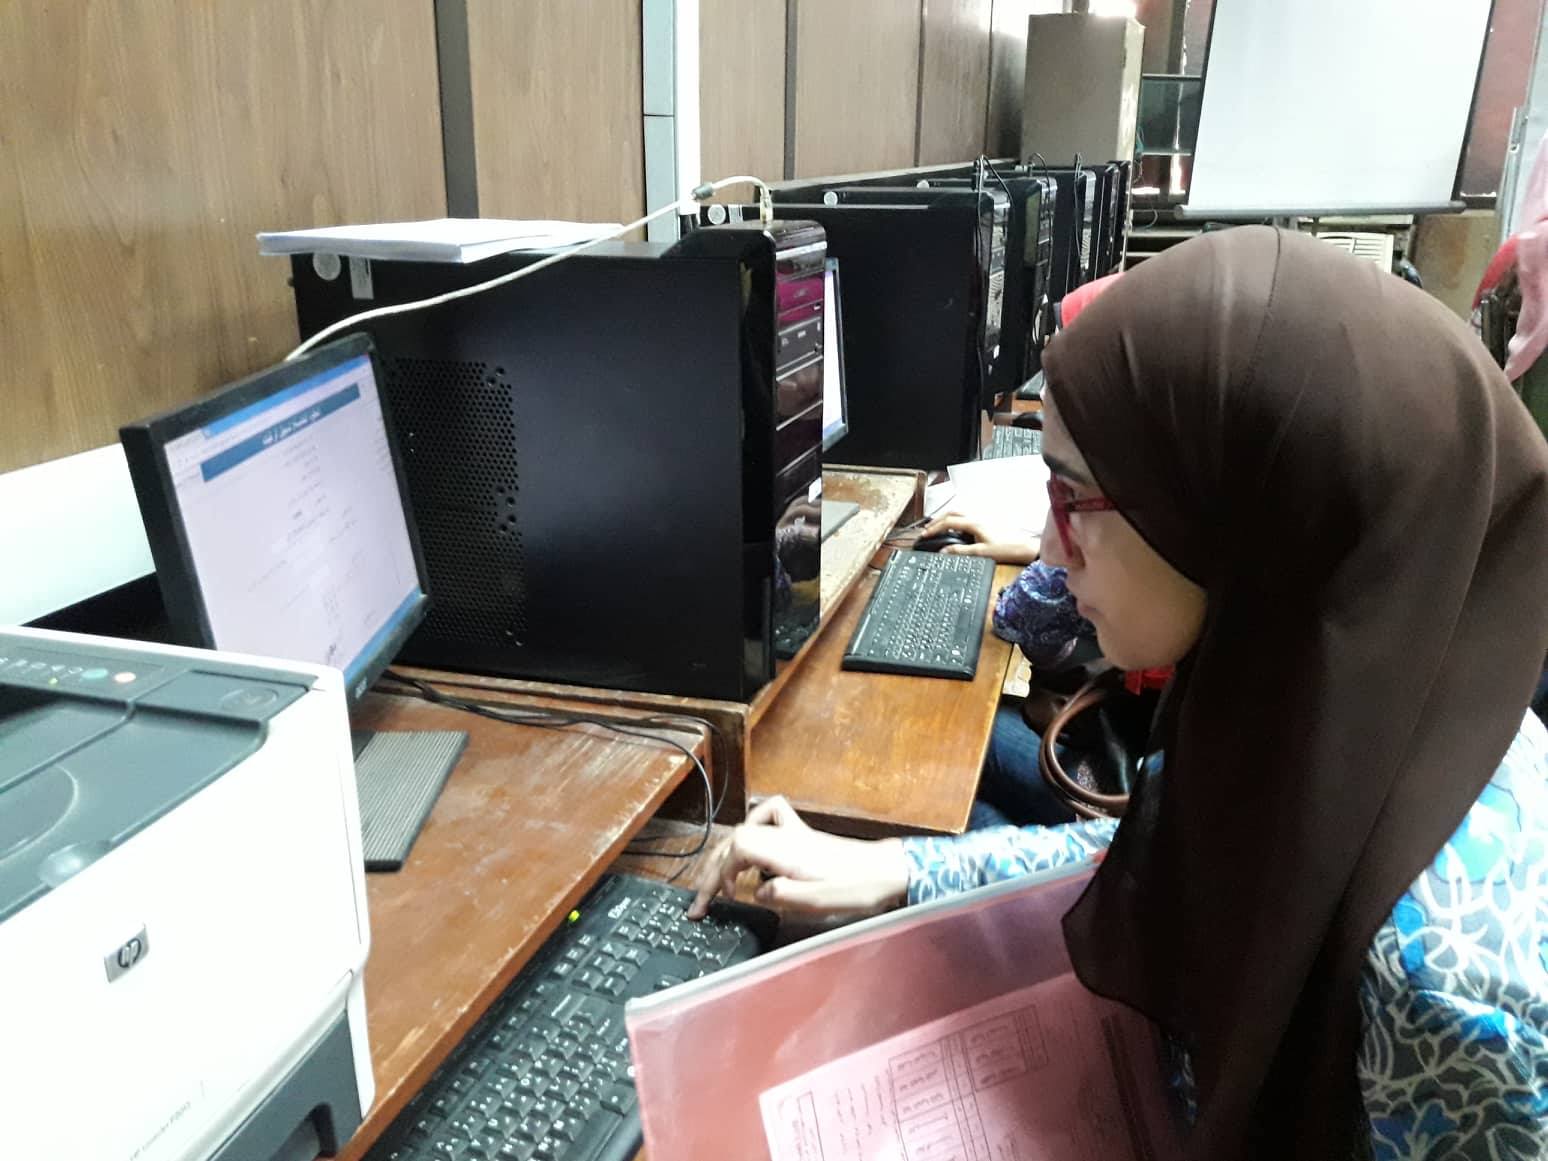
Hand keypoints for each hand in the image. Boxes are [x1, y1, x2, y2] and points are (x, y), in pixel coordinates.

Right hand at [686, 796, 909, 920]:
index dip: (719, 874)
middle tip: (703, 900)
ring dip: (727, 855)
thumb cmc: (855, 887)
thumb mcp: (817, 901)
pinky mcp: (800, 837)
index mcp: (784, 849)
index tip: (717, 900)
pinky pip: (765, 824)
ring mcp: (792, 833)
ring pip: (745, 832)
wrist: (886, 871)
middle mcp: (784, 835)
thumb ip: (781, 895)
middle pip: (735, 839)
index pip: (736, 848)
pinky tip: (753, 858)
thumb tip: (756, 893)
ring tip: (718, 881)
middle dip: (714, 868)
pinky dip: (751, 836)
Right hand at [919, 513, 1039, 564]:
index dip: (934, 528)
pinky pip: (965, 517)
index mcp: (973, 523)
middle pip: (951, 513)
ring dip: (945, 518)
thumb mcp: (980, 553)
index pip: (948, 522)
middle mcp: (976, 517)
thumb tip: (943, 551)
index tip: (924, 536)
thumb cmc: (1005, 549)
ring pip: (958, 513)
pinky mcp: (985, 522)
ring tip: (936, 528)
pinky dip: (954, 520)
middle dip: (936, 521)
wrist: (1023, 548)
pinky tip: (953, 529)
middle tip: (927, 530)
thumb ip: (960, 551)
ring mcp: (981, 518)